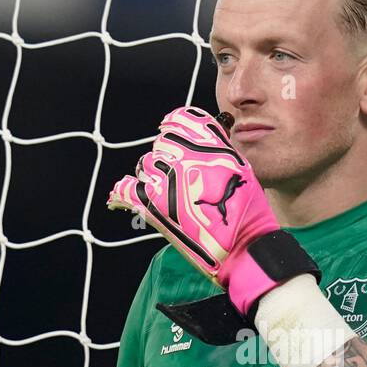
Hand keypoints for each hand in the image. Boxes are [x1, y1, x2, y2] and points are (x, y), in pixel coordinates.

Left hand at [106, 106, 286, 316]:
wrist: (242, 247)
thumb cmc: (246, 211)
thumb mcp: (241, 167)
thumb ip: (219, 147)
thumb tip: (204, 133)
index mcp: (210, 145)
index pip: (180, 119)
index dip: (175, 126)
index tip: (173, 133)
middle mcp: (186, 156)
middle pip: (162, 144)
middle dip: (168, 157)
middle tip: (177, 176)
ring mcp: (167, 179)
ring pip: (144, 166)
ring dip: (152, 176)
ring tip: (165, 193)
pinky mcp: (153, 205)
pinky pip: (126, 189)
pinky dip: (121, 193)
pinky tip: (120, 197)